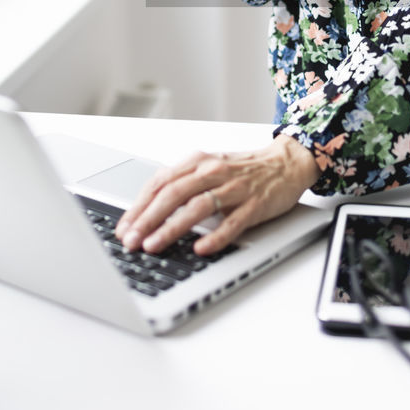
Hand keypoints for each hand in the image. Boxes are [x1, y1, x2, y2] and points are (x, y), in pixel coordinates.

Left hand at [114, 134, 320, 255]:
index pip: (161, 182)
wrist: (287, 162)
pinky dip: (215, 236)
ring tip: (154, 245)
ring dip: (172, 227)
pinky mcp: (255, 204)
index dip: (138, 206)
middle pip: (174, 194)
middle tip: (131, 240)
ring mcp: (235, 188)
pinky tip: (200, 248)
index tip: (123, 227)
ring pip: (198, 207)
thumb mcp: (209, 168)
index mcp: (198, 161)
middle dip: (148, 219)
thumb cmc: (244, 169)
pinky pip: (232, 222)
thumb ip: (182, 184)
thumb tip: (146, 211)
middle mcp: (214, 171)